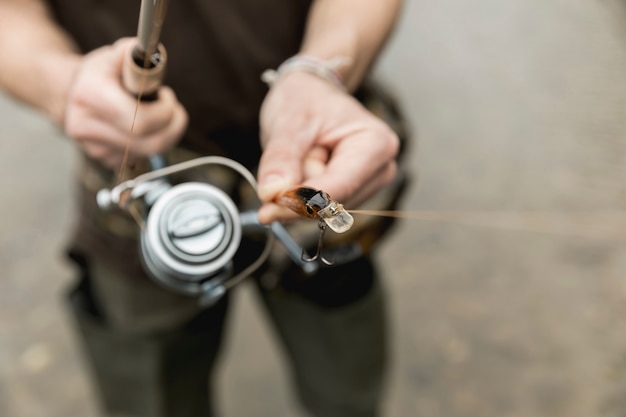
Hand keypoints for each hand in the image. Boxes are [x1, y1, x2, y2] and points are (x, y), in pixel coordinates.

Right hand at [63, 37, 187, 168]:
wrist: (69, 97)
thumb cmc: (98, 76)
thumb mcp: (111, 56)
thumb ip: (134, 54)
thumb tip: (152, 56)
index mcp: (89, 96)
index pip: (140, 121)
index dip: (164, 111)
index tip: (166, 96)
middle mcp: (87, 127)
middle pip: (152, 143)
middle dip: (174, 126)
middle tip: (173, 109)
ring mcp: (96, 149)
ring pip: (151, 152)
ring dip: (166, 133)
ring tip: (159, 113)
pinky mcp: (106, 161)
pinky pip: (143, 157)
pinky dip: (152, 142)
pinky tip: (144, 127)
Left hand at [256, 71, 398, 223]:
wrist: (309, 95)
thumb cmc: (305, 99)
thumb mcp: (289, 120)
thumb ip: (281, 158)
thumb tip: (272, 194)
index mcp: (376, 145)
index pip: (338, 187)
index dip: (302, 202)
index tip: (267, 210)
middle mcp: (380, 170)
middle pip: (330, 203)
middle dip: (299, 192)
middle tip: (285, 157)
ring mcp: (368, 185)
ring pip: (321, 209)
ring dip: (299, 191)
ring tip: (302, 155)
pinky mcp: (353, 193)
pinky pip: (318, 208)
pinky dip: (301, 194)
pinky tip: (302, 168)